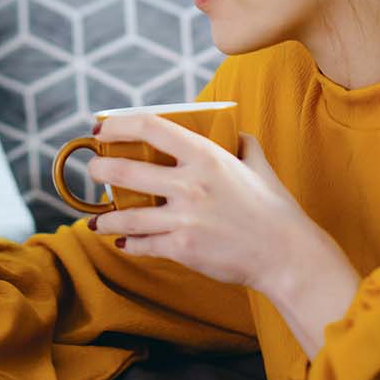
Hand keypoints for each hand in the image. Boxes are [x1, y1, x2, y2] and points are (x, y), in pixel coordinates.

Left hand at [87, 118, 360, 355]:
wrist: (287, 255)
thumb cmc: (275, 209)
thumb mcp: (259, 164)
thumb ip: (242, 144)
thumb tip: (234, 132)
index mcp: (206, 156)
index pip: (150, 127)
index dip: (118, 125)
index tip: (101, 129)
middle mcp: (190, 184)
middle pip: (124, 171)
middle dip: (99, 169)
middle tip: (93, 170)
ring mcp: (184, 218)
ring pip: (125, 215)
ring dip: (104, 217)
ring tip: (95, 219)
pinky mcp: (182, 248)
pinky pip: (143, 244)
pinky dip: (129, 243)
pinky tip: (122, 241)